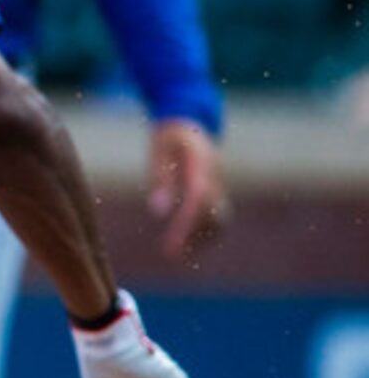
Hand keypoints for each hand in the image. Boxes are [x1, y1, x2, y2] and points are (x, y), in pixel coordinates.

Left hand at [145, 119, 227, 259]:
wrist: (189, 122)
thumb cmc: (168, 137)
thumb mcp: (158, 151)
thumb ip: (160, 179)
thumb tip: (158, 212)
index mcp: (201, 165)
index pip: (197, 199)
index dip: (186, 224)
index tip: (172, 245)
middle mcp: (214, 178)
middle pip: (212, 214)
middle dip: (194, 237)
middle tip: (171, 255)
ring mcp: (218, 185)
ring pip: (219, 219)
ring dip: (202, 239)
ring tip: (176, 255)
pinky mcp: (215, 191)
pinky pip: (217, 217)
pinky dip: (206, 234)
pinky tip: (187, 247)